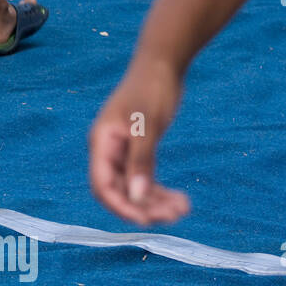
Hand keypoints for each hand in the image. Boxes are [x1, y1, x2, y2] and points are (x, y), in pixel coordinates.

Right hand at [88, 60, 190, 225]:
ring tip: (184, 209)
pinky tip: (180, 198)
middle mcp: (108, 151)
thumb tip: (136, 196)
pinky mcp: (138, 150)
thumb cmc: (151, 89)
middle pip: (119, 191)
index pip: (103, 185)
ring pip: (134, 188)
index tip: (146, 221)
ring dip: (156, 202)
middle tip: (175, 215)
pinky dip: (160, 191)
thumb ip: (141, 162)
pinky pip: (144, 179)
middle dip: (144, 207)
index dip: (121, 206)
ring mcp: (123, 152)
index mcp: (101, 144)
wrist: (161, 65)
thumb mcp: (147, 126)